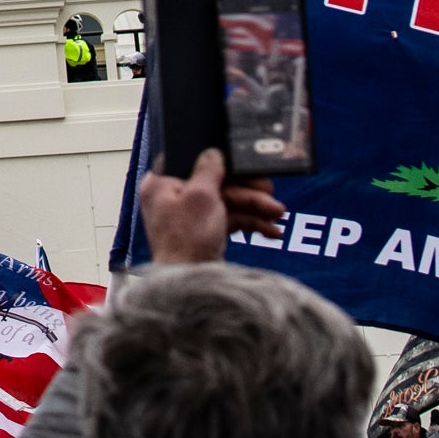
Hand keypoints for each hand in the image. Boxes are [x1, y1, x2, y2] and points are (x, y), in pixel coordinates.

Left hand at [135, 150, 288, 268]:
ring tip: (277, 214)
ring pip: (226, 204)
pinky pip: (229, 222)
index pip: (191, 162)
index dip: (219, 162)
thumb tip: (213, 153)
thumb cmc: (187, 241)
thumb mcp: (201, 195)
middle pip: (215, 185)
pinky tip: (270, 230)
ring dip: (254, 208)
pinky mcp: (203, 235)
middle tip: (269, 192)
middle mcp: (172, 200)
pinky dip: (249, 224)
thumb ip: (209, 170)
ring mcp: (189, 220)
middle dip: (247, 191)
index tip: (242, 164)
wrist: (194, 284)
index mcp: (161, 185)